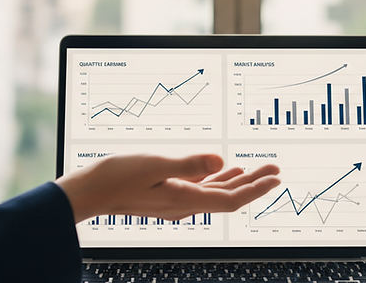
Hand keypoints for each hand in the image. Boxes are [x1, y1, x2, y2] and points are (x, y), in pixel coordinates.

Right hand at [56, 153, 280, 222]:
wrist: (90, 191)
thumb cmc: (118, 177)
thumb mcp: (155, 164)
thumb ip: (190, 164)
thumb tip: (221, 160)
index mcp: (185, 200)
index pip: (231, 199)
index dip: (256, 189)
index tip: (275, 178)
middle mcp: (184, 205)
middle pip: (228, 196)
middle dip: (254, 183)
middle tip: (275, 168)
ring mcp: (175, 201)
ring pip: (215, 192)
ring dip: (238, 180)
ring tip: (257, 169)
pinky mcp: (167, 194)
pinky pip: (200, 189)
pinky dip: (216, 179)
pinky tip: (222, 170)